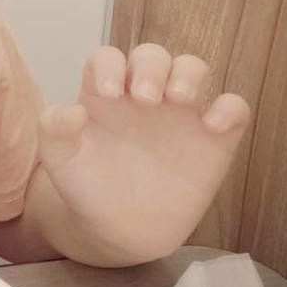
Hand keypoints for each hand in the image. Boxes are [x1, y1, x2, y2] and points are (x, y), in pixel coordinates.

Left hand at [34, 44, 251, 261]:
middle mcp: (144, 94)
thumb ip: (54, 130)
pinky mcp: (213, 139)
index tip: (108, 92)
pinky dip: (230, 109)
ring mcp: (180, 113)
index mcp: (106, 91)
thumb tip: (71, 110)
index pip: (108, 58)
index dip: (109, 65)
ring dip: (189, 75)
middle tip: (147, 98)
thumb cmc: (86, 185)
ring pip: (194, 70)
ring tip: (178, 99)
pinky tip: (215, 127)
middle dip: (151, 67)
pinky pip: (233, 108)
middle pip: (153, 56)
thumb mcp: (59, 159)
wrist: (118, 229)